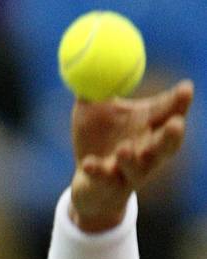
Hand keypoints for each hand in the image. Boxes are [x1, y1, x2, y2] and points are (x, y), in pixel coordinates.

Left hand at [70, 80, 193, 231]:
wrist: (86, 182)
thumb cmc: (94, 140)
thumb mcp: (92, 110)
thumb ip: (95, 86)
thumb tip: (91, 56)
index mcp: (147, 128)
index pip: (169, 114)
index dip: (179, 103)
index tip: (186, 89)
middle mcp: (145, 152)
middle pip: (166, 147)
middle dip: (172, 136)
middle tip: (176, 124)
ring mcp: (128, 173)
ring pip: (138, 169)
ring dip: (132, 158)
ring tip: (125, 148)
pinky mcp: (109, 187)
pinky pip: (104, 179)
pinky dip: (97, 171)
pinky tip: (89, 163)